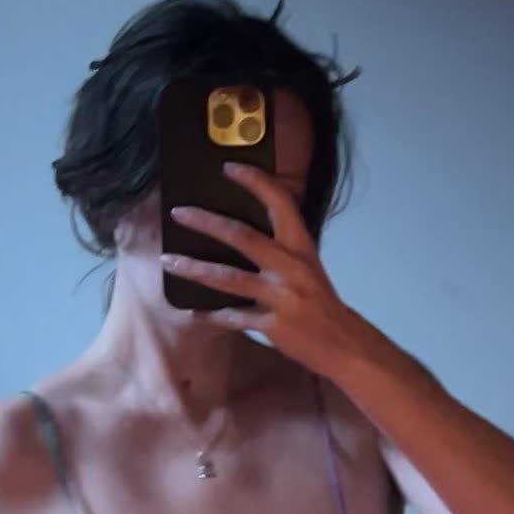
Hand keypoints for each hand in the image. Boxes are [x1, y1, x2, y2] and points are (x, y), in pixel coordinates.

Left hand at [160, 163, 371, 379]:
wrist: (344, 345)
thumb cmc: (321, 305)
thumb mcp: (308, 268)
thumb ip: (282, 252)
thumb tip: (243, 237)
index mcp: (301, 247)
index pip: (279, 203)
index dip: (255, 181)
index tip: (228, 167)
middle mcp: (290, 267)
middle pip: (242, 237)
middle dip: (206, 222)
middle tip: (178, 213)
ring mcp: (281, 297)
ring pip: (229, 278)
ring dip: (195, 269)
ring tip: (169, 262)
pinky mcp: (273, 326)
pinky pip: (233, 318)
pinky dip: (211, 316)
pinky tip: (194, 313)